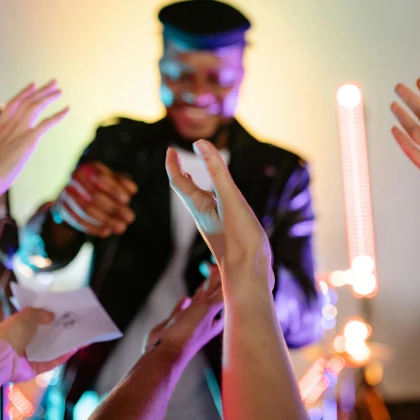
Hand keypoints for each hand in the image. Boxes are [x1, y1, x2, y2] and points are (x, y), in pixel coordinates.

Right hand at [0, 81, 67, 199]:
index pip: (12, 104)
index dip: (23, 94)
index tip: (32, 86)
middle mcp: (8, 123)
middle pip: (27, 101)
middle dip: (41, 90)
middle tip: (53, 83)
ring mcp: (18, 129)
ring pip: (36, 106)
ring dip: (49, 96)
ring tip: (59, 90)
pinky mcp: (29, 139)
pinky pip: (47, 123)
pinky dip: (58, 115)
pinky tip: (67, 109)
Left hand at [0, 307, 75, 382]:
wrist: (2, 357)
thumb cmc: (12, 332)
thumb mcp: (27, 315)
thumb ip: (41, 313)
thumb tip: (52, 316)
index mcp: (18, 327)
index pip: (34, 321)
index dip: (46, 317)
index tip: (61, 313)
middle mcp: (23, 342)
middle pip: (43, 336)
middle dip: (57, 331)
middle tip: (72, 325)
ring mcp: (29, 356)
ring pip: (49, 350)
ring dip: (62, 345)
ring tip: (76, 337)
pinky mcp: (35, 369)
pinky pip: (51, 363)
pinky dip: (61, 357)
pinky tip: (73, 350)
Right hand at [53, 161, 137, 237]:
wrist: (77, 192)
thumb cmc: (101, 185)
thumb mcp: (113, 179)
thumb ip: (123, 182)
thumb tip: (132, 189)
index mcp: (88, 168)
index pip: (100, 177)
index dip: (113, 189)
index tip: (127, 199)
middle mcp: (74, 179)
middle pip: (94, 196)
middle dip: (114, 208)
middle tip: (130, 217)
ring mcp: (66, 194)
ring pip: (86, 210)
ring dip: (106, 221)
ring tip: (121, 227)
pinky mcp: (63, 209)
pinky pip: (78, 221)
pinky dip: (94, 228)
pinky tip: (107, 231)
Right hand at [143, 268, 223, 361]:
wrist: (165, 352)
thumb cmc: (188, 332)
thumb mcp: (207, 309)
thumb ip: (219, 295)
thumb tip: (235, 279)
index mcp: (216, 314)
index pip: (224, 291)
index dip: (224, 277)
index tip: (223, 261)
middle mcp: (204, 316)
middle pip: (212, 293)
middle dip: (214, 280)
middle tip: (214, 263)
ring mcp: (189, 319)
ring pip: (199, 300)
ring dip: (202, 289)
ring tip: (205, 279)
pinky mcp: (175, 323)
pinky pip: (182, 309)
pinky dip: (184, 303)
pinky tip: (185, 299)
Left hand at [165, 139, 273, 286]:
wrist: (250, 276)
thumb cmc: (240, 240)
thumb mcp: (230, 199)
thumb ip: (217, 171)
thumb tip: (199, 143)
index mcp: (199, 207)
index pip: (179, 182)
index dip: (172, 165)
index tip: (169, 150)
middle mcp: (203, 216)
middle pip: (185, 191)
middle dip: (179, 173)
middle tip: (174, 157)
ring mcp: (214, 225)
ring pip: (197, 201)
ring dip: (192, 185)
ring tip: (190, 174)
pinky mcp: (226, 232)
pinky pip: (212, 210)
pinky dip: (210, 197)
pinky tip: (219, 200)